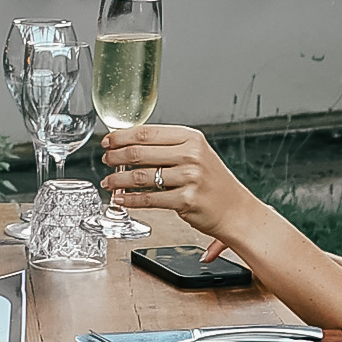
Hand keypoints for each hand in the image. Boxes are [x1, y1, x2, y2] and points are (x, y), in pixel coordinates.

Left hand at [101, 121, 246, 241]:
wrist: (235, 209)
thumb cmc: (212, 182)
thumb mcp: (196, 154)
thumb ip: (167, 147)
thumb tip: (129, 144)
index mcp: (191, 138)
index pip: (146, 132)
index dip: (121, 136)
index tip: (108, 141)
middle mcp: (191, 155)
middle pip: (140, 152)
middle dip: (116, 157)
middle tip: (106, 160)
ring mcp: (189, 178)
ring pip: (141, 176)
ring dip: (119, 179)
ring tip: (109, 182)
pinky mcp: (186, 200)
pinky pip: (149, 199)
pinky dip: (130, 200)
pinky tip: (121, 199)